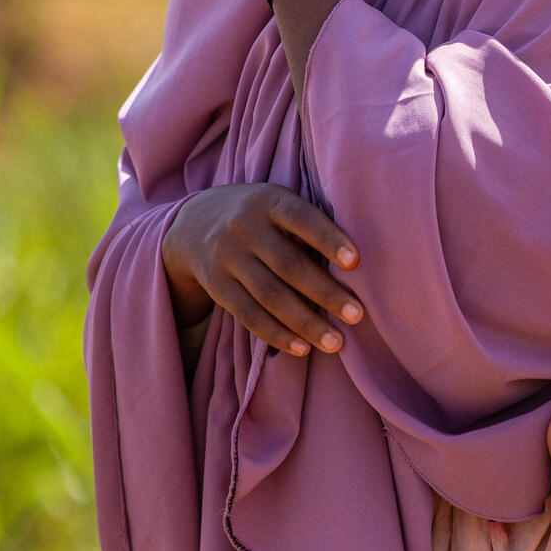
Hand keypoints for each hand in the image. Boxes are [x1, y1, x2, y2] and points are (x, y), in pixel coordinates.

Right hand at [161, 182, 364, 356]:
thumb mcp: (278, 204)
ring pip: (269, 295)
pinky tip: (302, 349)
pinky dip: (276, 334)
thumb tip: (356, 265)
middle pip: (288, 265)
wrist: (193, 223)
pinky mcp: (216, 286)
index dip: (329, 239)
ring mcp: (227, 258)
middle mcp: (244, 228)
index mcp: (269, 202)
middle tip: (357, 316)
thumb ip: (309, 225)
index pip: (302, 219)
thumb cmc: (261, 216)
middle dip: (325, 293)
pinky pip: (247, 315)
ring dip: (304, 323)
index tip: (357, 262)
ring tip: (335, 342)